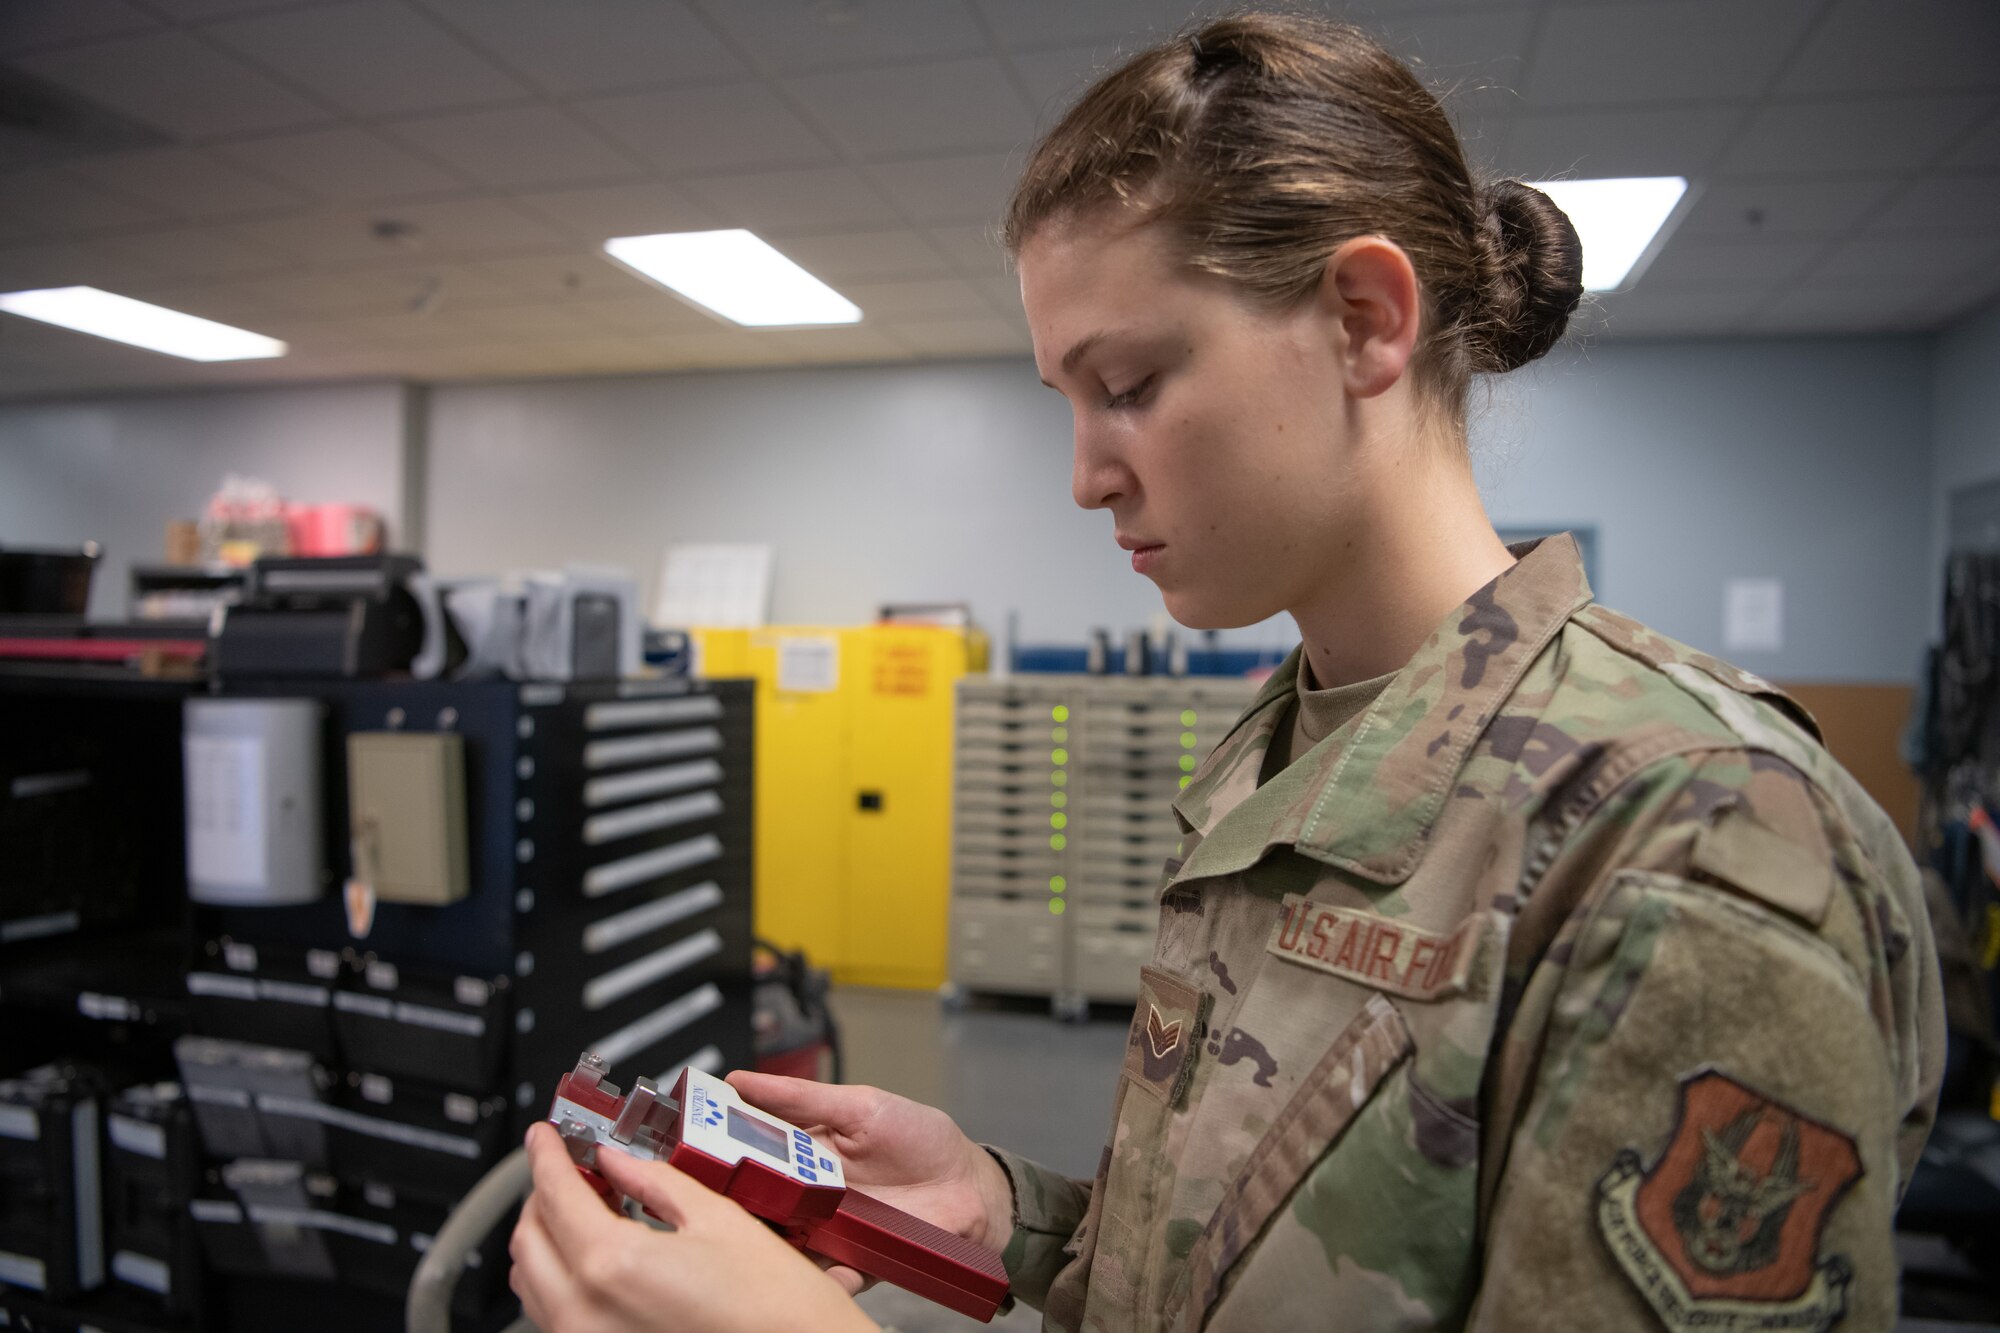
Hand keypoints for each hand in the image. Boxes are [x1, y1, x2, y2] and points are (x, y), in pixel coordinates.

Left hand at [509, 1121, 876, 1332]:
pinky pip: (556, 1314)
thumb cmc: (777, 1307)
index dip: (546, 1154)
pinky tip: (599, 1254)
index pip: (554, 1194)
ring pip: (533, 1282)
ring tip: (587, 1206)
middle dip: (543, 1193)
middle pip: (529, 1240)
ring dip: (549, 1237)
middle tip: (573, 1165)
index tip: (546, 1135)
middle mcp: (585, 1313)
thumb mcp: (718, 1219)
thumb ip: (656, 1182)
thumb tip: (618, 1161)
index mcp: (612, 1265)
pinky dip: (563, 1277)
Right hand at [724, 1071, 1013, 1295]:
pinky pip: (824, 1275)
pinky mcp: (849, 1261)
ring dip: (766, 1240)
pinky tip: (815, 1265)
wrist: (970, 1189)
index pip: (746, 1149)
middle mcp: (806, 1192)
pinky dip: (819, 1275)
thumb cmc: (922, 1140)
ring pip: (778, 1241)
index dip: (716, 1149)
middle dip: (731, 1199)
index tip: (686, 1143)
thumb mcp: (860, 1105)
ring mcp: (825, 1229)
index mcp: (803, 1150)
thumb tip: (744, 1081)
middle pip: (753, 1200)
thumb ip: (802, 1097)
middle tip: (713, 1191)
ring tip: (752, 1231)